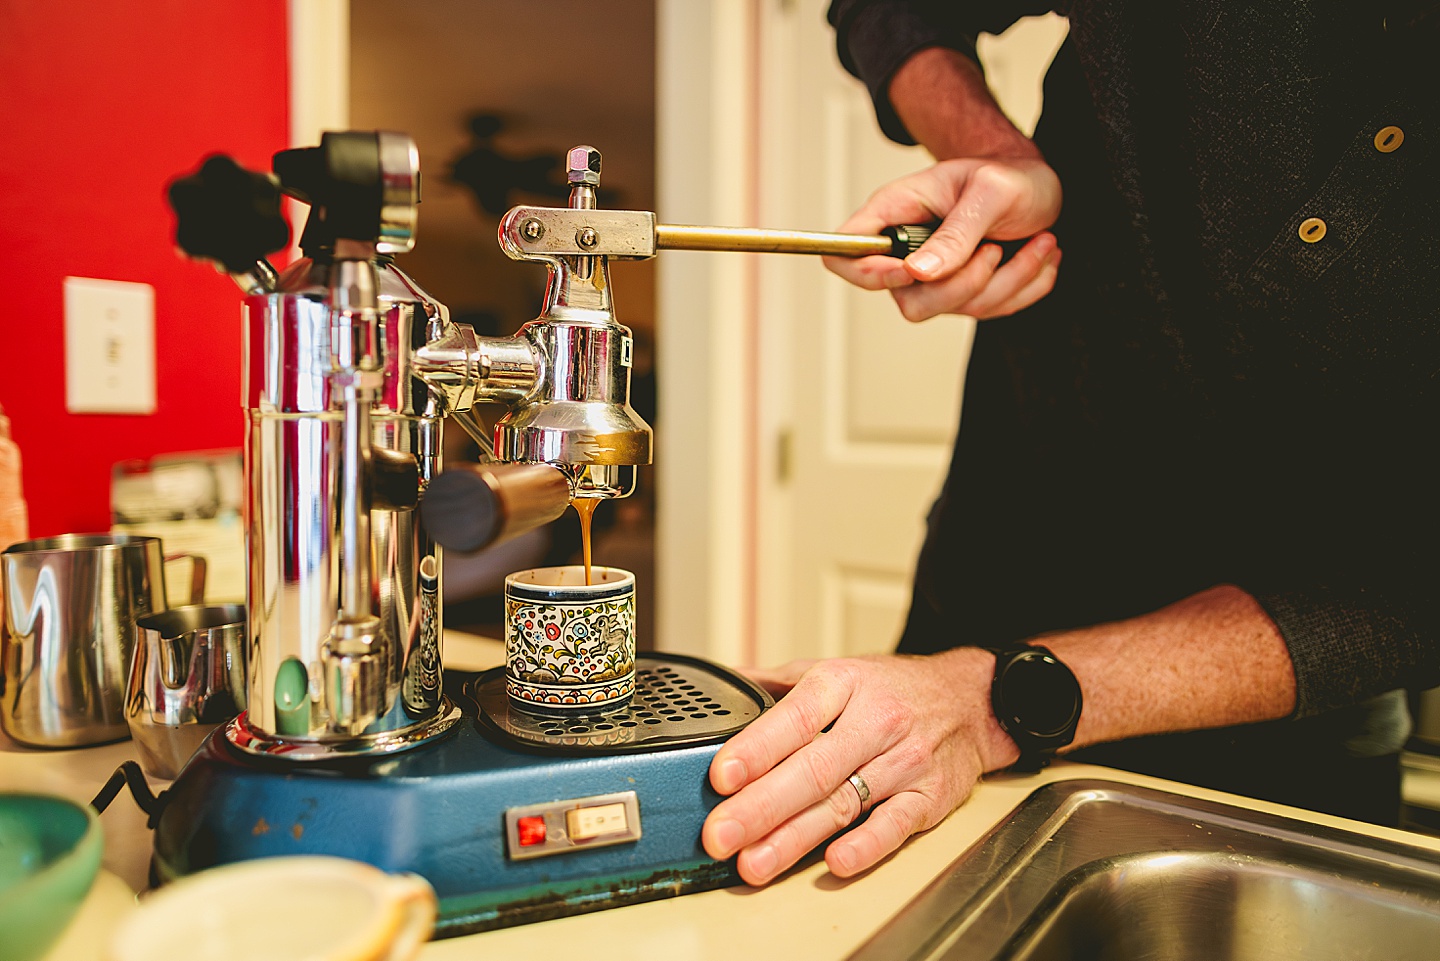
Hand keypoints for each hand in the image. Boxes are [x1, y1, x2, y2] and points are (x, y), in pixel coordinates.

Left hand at [702, 648, 1018, 885]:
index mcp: (844, 684)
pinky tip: (835, 862)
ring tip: (755, 861)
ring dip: (795, 837)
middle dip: (761, 806)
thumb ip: (780, 683)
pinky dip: (867, 846)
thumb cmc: (894, 688)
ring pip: (845, 802)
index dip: (757, 748)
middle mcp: (875, 721)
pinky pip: (896, 824)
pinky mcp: (929, 797)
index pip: (797, 717)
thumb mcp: (839, 670)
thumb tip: (724, 687)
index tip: (721, 776)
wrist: (973, 699)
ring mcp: (904, 761)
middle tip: (720, 834)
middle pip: (813, 768)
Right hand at [822, 158, 1062, 320]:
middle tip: (995, 247)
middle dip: (962, 284)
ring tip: (1039, 242)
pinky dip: (1023, 288)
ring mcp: (936, 277)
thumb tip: (917, 273)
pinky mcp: (966, 293)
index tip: (912, 270)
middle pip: (907, 300)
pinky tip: (1038, 255)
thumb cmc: (1010, 174)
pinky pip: (987, 312)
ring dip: (1007, 281)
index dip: (868, 272)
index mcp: (895, 212)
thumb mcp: (989, 192)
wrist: (1042, 184)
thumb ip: (955, 233)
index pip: (845, 254)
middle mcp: (908, 250)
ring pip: (955, 309)